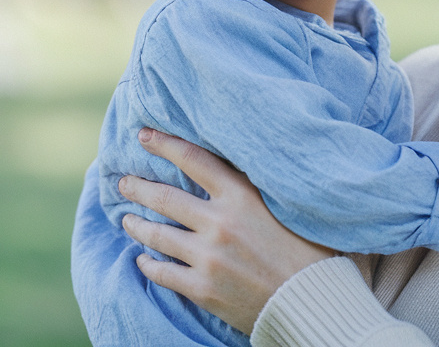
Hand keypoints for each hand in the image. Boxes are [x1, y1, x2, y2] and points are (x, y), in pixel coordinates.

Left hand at [117, 128, 336, 333]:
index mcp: (243, 196)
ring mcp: (208, 257)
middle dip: (137, 186)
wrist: (314, 302)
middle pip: (164, 197)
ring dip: (137, 224)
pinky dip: (148, 263)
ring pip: (157, 234)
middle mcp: (220, 222)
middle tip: (123, 181)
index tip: (144, 136)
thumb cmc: (312, 251)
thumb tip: (247, 162)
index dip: (164, 144)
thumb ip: (260, 186)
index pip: (193, 160)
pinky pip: (163, 272)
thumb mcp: (289, 206)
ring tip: (127, 219)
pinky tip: (142, 259)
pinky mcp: (203, 289)